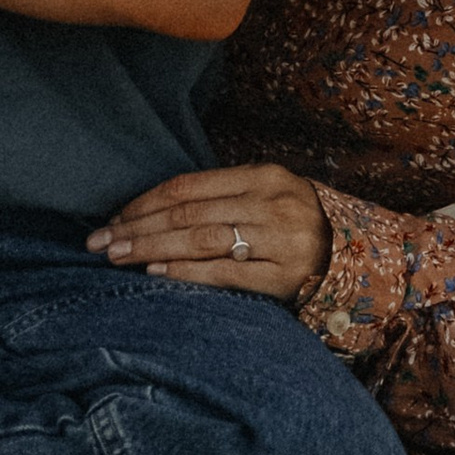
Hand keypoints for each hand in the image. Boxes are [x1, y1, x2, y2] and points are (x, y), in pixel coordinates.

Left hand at [88, 163, 330, 304]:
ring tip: (118, 256)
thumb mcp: (265, 196)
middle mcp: (273, 204)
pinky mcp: (285, 278)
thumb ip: (220, 197)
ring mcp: (281, 241)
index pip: (190, 186)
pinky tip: (157, 272)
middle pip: (189, 214)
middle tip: (99, 241)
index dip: (145, 201)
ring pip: (202, 241)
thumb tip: (150, 211)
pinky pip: (226, 273)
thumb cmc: (294, 224)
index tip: (114, 217)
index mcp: (264, 176)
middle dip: (137, 228)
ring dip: (152, 248)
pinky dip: (187, 272)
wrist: (355, 257)